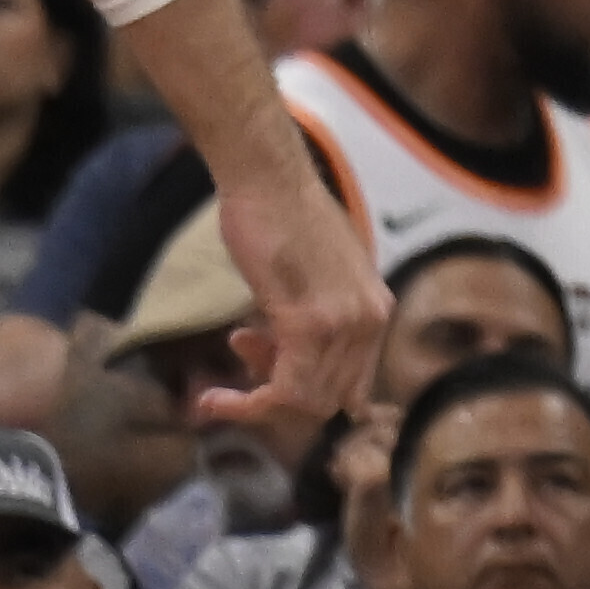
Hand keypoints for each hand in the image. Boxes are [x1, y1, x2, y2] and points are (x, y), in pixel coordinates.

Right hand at [196, 135, 385, 438]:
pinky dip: (247, 405)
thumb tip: (296, 366)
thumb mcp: (318, 280)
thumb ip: (318, 323)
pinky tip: (213, 398)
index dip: (307, 399)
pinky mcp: (307, 321)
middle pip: (330, 401)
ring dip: (257, 407)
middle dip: (279, 402)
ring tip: (217, 390)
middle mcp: (370, 321)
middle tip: (236, 380)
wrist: (268, 182)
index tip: (266, 388)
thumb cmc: (282, 220)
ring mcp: (343, 323)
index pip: (353, 388)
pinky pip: (285, 390)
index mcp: (376, 310)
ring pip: (307, 402)